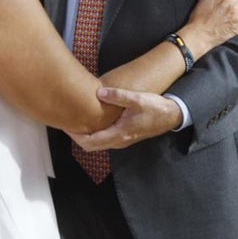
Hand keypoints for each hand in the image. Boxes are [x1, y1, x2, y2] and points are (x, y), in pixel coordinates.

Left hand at [68, 87, 182, 150]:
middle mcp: (119, 140)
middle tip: (66, 123)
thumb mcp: (138, 99)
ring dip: (85, 135)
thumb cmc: (156, 108)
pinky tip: (92, 120)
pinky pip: (104, 138)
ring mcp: (122, 139)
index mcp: (120, 133)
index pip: (91, 142)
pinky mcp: (125, 134)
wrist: (172, 115)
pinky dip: (94, 133)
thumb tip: (99, 93)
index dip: (76, 136)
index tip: (66, 126)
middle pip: (91, 145)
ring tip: (76, 120)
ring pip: (98, 143)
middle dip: (77, 136)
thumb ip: (118, 96)